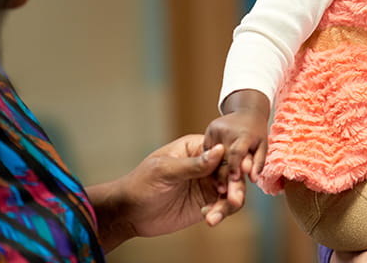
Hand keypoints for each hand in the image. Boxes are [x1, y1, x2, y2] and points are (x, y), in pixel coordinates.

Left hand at [90, 135, 242, 251]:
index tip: (238, 175)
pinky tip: (208, 218)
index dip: (235, 162)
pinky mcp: (206, 202)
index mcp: (197, 148)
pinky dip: (221, 213)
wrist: (129, 212)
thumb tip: (220, 150)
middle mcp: (206, 165)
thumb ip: (193, 164)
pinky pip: (223, 206)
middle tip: (233, 200)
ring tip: (215, 216)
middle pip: (232, 171)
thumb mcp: (165, 170)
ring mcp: (207, 184)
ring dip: (230, 203)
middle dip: (235, 186)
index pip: (224, 151)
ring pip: (231, 191)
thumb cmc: (141, 184)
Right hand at [204, 89, 269, 190]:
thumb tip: (253, 179)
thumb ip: (258, 162)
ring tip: (218, 187)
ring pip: (213, 157)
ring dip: (214, 172)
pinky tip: (213, 173)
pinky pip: (208, 151)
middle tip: (222, 192)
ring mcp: (216, 130)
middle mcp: (228, 131)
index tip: (234, 180)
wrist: (247, 110)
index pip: (237, 152)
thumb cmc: (257, 132)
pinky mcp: (208, 131)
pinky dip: (211, 163)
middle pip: (222, 158)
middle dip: (222, 176)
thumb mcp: (263, 145)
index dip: (234, 167)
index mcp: (243, 134)